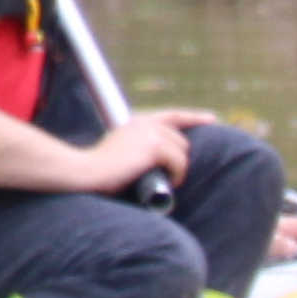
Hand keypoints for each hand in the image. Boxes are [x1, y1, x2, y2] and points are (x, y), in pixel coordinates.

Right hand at [74, 108, 212, 194]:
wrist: (85, 172)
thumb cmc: (99, 172)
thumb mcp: (120, 153)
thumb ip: (136, 150)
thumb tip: (156, 164)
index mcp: (137, 122)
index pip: (172, 115)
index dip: (193, 117)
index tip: (211, 119)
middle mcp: (145, 122)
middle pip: (180, 140)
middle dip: (178, 160)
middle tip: (168, 177)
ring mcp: (150, 133)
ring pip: (182, 152)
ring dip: (178, 169)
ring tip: (166, 181)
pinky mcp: (154, 146)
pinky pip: (179, 162)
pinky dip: (177, 175)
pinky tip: (168, 182)